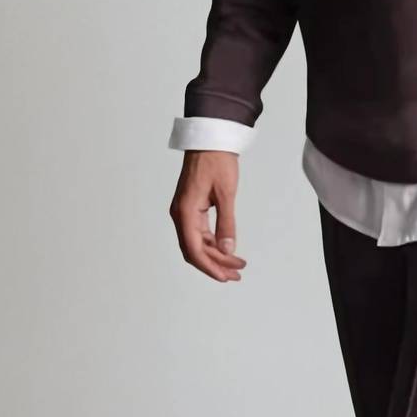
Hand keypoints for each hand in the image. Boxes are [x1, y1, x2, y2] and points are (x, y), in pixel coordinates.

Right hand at [169, 150, 246, 282]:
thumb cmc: (216, 161)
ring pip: (197, 244)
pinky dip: (213, 244)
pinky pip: (199, 233)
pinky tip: (227, 251)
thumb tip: (228, 250)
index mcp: (185, 211)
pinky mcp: (191, 209)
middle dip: (214, 265)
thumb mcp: (226, 193)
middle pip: (194, 250)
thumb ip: (226, 224)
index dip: (210, 266)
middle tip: (236, 274)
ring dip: (215, 256)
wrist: (210, 140)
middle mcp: (180, 214)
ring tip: (236, 266)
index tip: (225, 276)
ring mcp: (184, 212)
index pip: (194, 249)